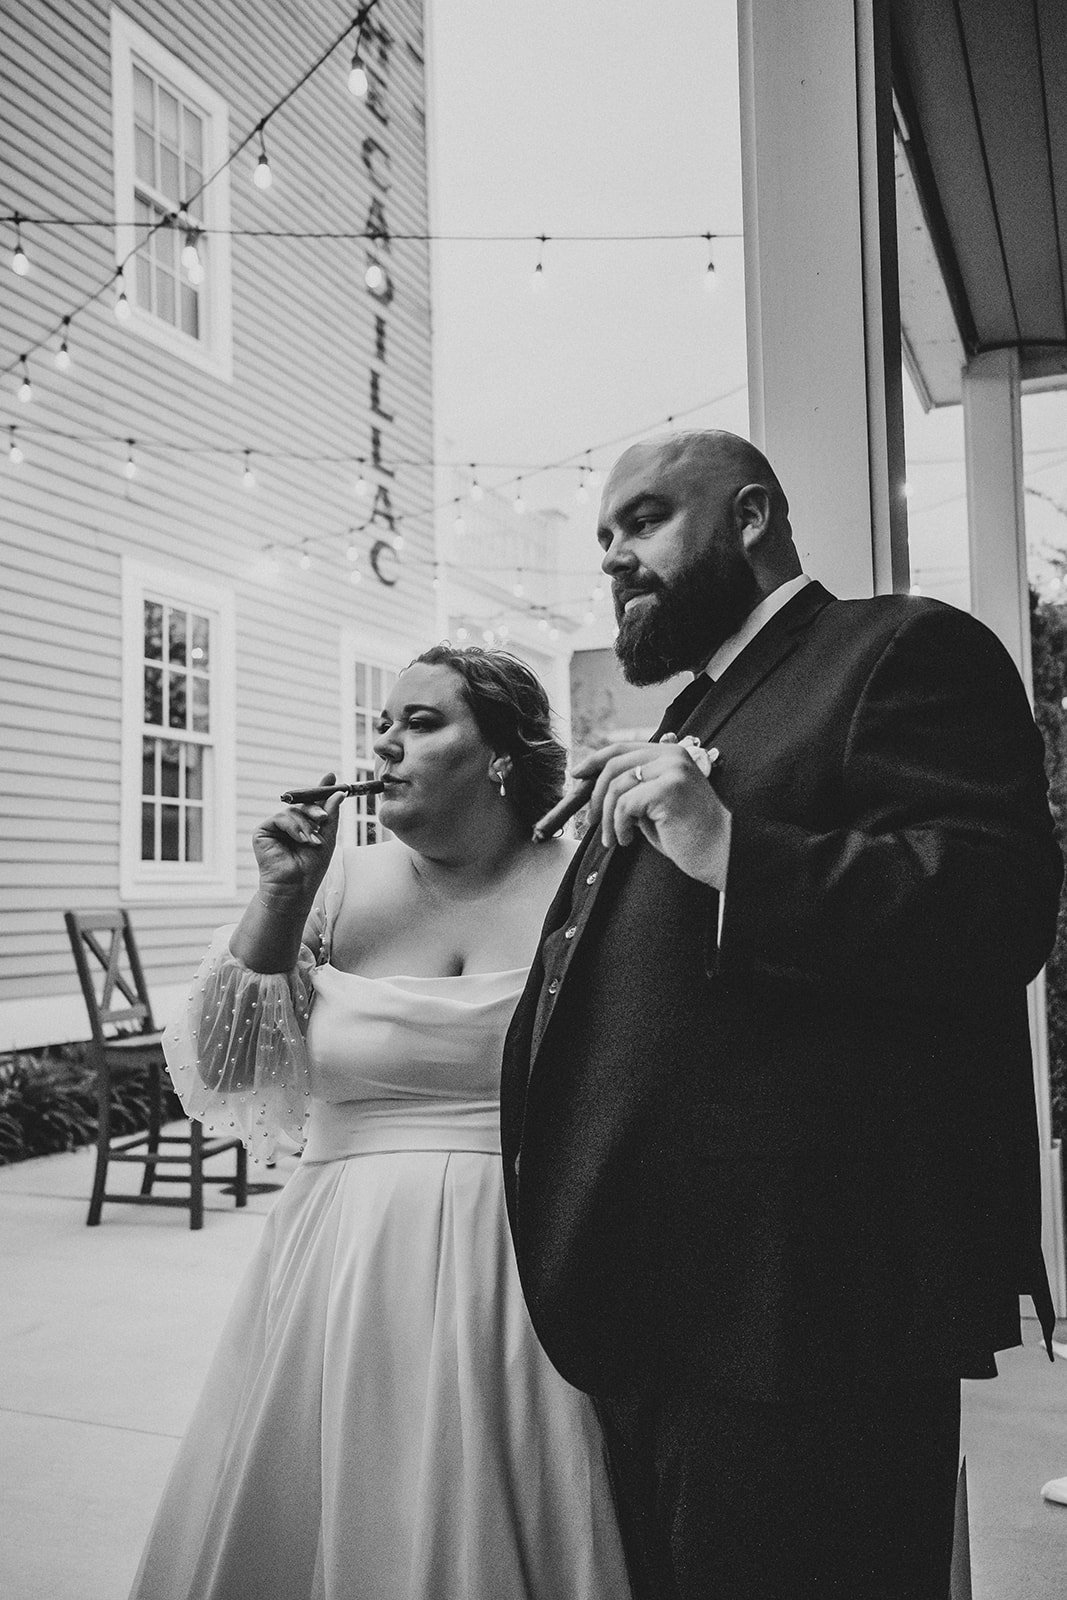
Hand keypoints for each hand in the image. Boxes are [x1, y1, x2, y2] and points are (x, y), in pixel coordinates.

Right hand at [252, 771, 343, 904]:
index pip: (312, 803)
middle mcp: (289, 825)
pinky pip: (280, 818)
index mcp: (304, 826)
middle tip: (324, 818)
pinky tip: (301, 840)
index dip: (320, 789)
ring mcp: (275, 827)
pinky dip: (293, 827)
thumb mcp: (327, 838)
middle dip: (315, 809)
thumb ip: (331, 815)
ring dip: (306, 825)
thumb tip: (339, 792)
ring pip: (293, 811)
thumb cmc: (311, 867)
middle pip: (303, 804)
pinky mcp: (263, 831)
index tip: (331, 776)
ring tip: (312, 842)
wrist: (295, 887)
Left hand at [571, 740, 731, 888]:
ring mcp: (672, 770)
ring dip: (608, 818)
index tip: (576, 775)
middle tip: (594, 822)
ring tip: (617, 838)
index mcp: (671, 754)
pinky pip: (625, 805)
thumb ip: (634, 789)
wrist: (720, 853)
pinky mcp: (668, 789)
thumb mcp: (656, 804)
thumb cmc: (688, 835)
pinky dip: (619, 826)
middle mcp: (672, 756)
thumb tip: (595, 785)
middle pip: (614, 765)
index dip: (594, 760)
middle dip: (596, 796)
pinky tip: (629, 840)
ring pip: (617, 787)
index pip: (622, 748)